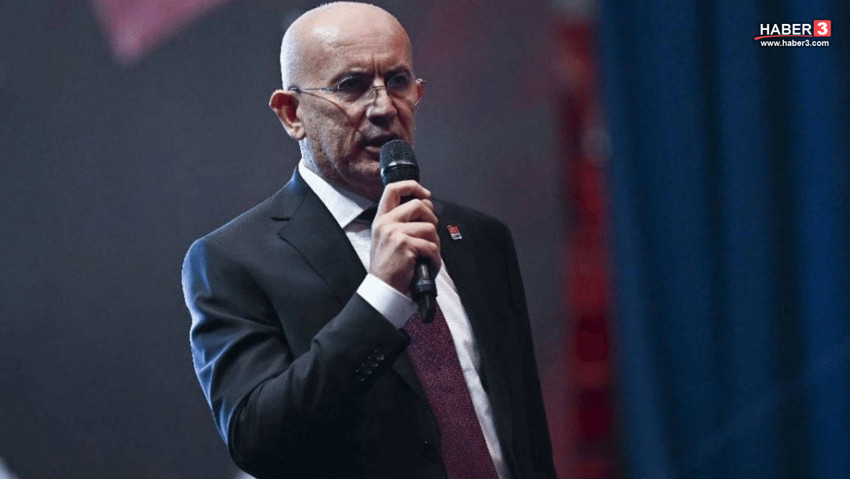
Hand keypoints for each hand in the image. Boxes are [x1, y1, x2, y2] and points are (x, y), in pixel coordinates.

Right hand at [369, 180, 440, 294]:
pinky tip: (427, 265)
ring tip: (427, 255)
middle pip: (419, 205)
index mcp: (382, 219)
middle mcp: (386, 223)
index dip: (412, 186)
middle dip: (432, 219)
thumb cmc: (389, 267)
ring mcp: (394, 233)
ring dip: (435, 244)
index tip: (425, 194)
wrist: (383, 289)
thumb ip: (402, 221)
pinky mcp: (405, 244)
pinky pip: (431, 246)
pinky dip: (435, 259)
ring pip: (429, 227)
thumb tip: (425, 205)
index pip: (393, 189)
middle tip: (430, 235)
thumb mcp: (388, 238)